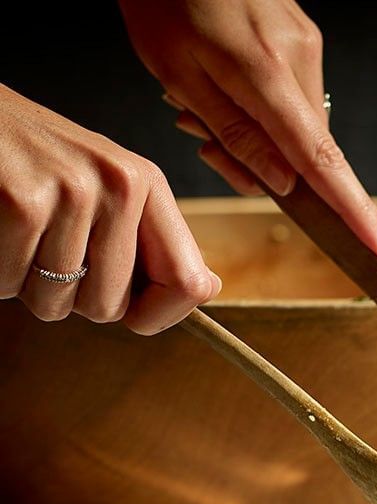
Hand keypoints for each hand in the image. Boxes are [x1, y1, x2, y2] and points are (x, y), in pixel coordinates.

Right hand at [0, 84, 220, 333]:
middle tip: (49, 249)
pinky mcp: (21, 202)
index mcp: (146, 184)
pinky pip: (12, 286)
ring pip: (57, 304)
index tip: (135, 316)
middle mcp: (119, 183)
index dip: (160, 316)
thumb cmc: (33, 162)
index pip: (188, 284)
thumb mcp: (103, 187)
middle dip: (74, 297)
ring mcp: (71, 191)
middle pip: (110, 307)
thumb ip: (148, 241)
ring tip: (20, 234)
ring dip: (28, 285)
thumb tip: (205, 289)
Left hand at [117, 0, 376, 260]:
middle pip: (304, 149)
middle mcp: (300, 59)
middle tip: (200, 138)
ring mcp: (305, 43)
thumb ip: (235, 134)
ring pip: (296, 123)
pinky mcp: (301, 33)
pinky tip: (221, 79)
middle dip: (262, 162)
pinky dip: (262, 105)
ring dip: (257, 131)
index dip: (354, 211)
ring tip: (198, 99)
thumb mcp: (177, 73)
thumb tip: (284, 184)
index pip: (323, 162)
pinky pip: (292, 93)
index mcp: (268, 75)